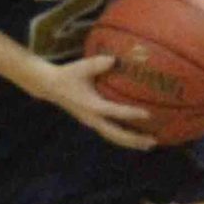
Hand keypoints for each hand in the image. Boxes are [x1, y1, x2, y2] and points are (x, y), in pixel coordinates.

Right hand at [35, 55, 155, 149]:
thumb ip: (98, 63)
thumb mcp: (81, 67)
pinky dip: (123, 137)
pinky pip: (110, 133)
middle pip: (116, 134)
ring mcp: (92, 122)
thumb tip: (114, 59)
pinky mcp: (92, 122)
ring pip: (114, 137)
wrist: (50, 86)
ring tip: (149, 144)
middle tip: (153, 141)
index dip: (131, 113)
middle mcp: (93, 119)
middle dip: (134, 139)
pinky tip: (135, 137)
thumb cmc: (67, 75)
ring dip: (131, 142)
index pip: (115, 112)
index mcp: (92, 106)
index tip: (148, 114)